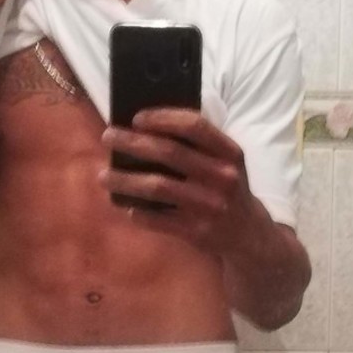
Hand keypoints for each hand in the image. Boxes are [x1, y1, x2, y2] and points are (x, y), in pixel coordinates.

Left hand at [100, 108, 257, 253]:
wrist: (249, 234)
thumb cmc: (228, 189)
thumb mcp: (226, 163)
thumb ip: (199, 146)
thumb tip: (148, 128)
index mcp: (229, 153)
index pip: (195, 126)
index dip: (164, 118)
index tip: (137, 117)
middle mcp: (222, 177)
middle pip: (170, 153)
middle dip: (133, 142)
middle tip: (108, 137)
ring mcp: (209, 205)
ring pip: (158, 187)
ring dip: (126, 180)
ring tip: (103, 175)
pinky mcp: (197, 231)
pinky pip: (159, 219)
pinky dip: (139, 212)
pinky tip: (125, 206)